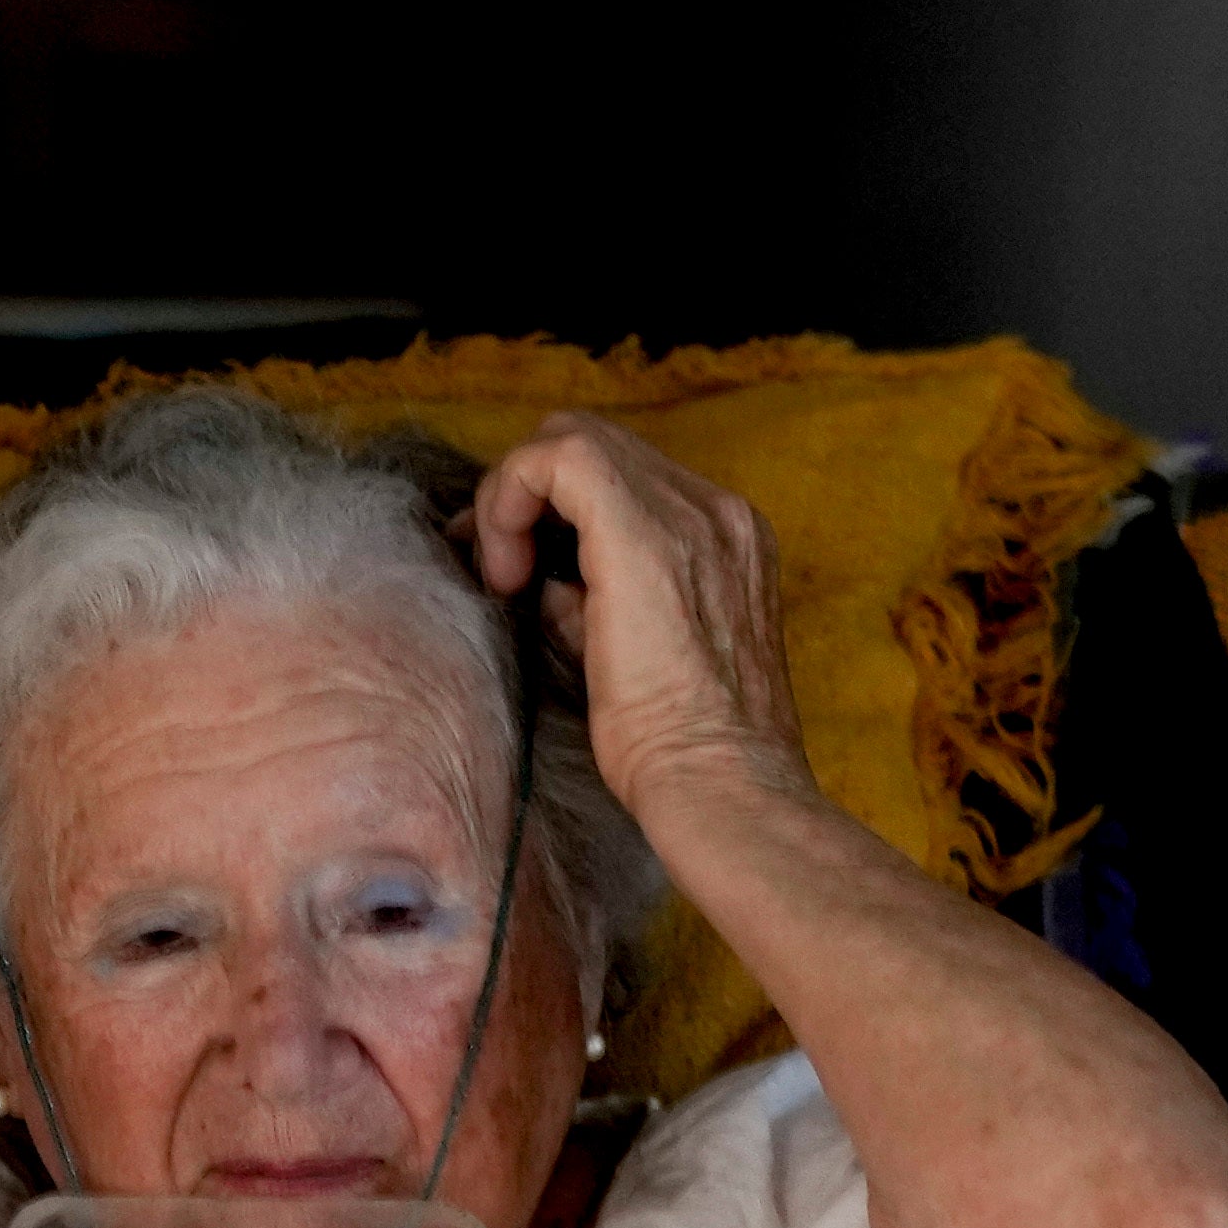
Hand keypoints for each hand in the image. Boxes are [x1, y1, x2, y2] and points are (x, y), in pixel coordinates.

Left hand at [469, 420, 799, 839]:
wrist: (722, 789)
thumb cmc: (683, 756)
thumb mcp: (640, 661)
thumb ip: (598, 607)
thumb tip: (546, 586)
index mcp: (730, 543)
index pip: (627, 479)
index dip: (557, 511)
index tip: (516, 573)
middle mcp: (719, 514)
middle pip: (597, 444)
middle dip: (529, 494)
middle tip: (496, 568)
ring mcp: (691, 515)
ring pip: (572, 438)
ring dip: (516, 497)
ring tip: (501, 574)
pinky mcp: (642, 531)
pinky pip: (556, 457)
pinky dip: (511, 495)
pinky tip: (504, 568)